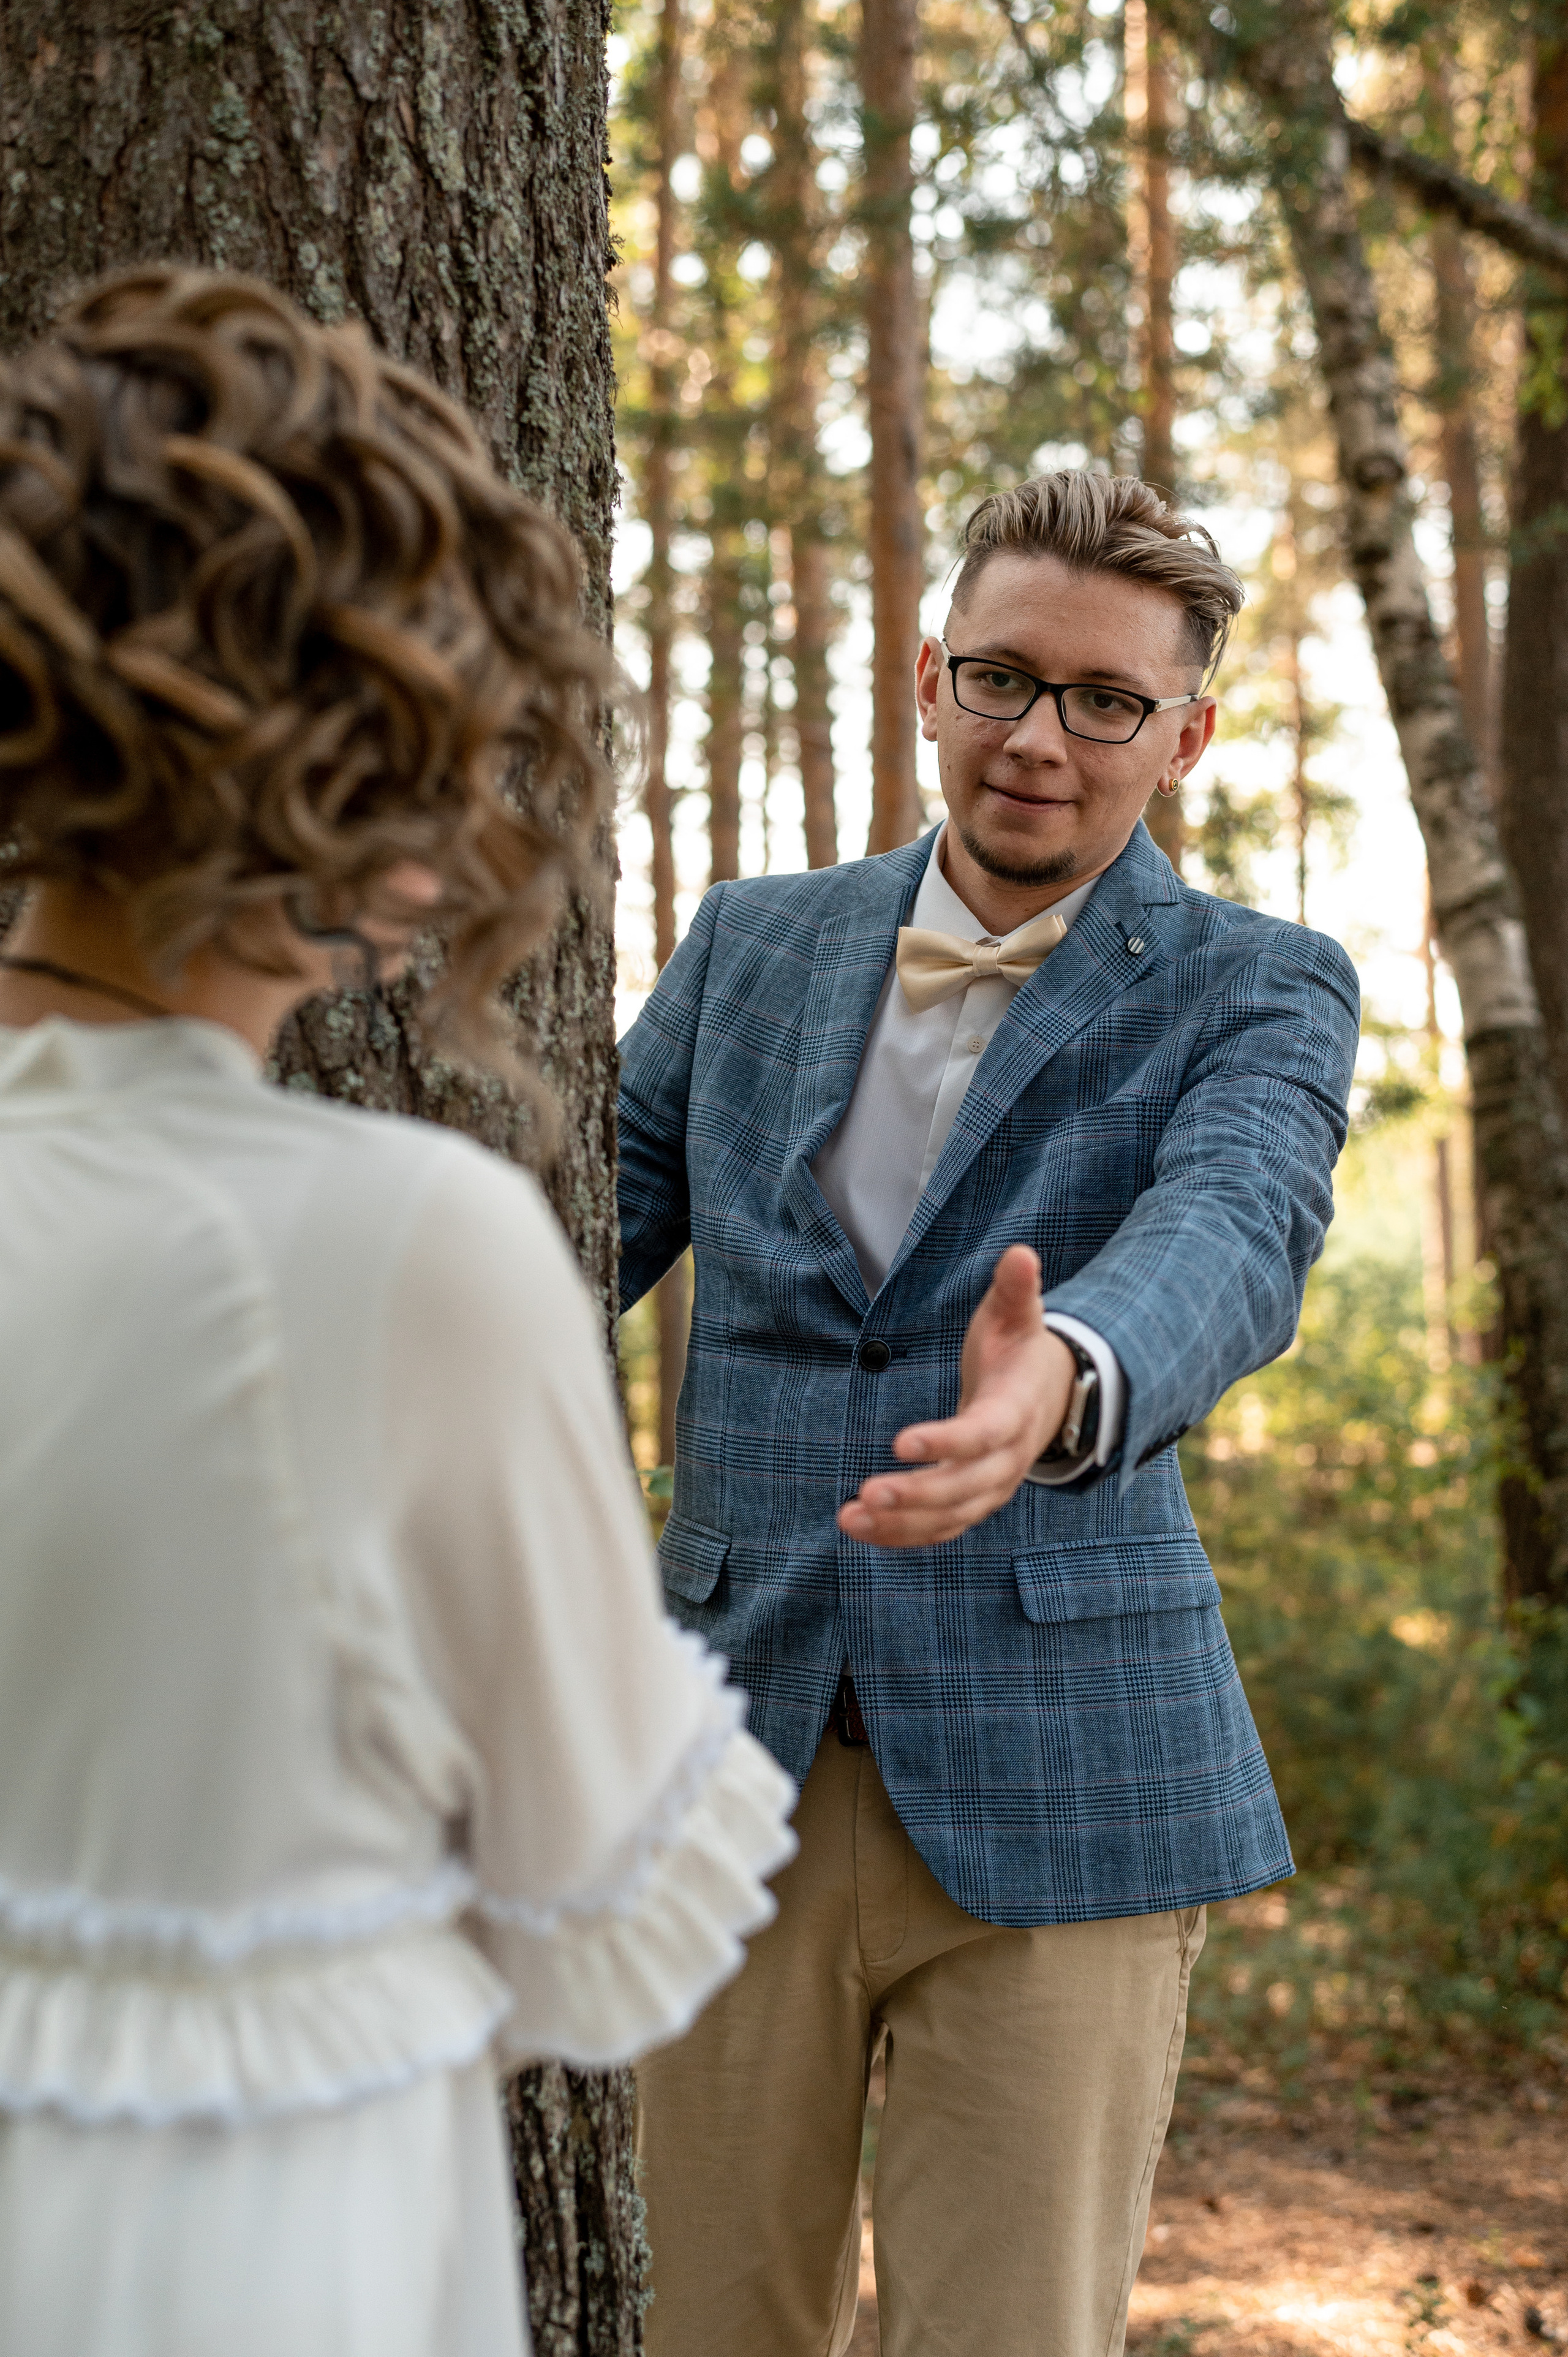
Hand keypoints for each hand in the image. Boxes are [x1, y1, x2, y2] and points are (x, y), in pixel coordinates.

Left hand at [836, 1245, 1077, 1548]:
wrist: (1048, 1393)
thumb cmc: (1020, 1348)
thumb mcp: (1018, 1315)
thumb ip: (1016, 1289)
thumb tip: (1020, 1253)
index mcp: (1016, 1411)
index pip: (984, 1434)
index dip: (947, 1441)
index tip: (901, 1443)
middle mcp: (1008, 1459)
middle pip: (966, 1487)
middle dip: (918, 1494)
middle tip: (868, 1493)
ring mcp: (993, 1486)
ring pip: (951, 1516)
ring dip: (902, 1523)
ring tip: (851, 1517)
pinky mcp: (974, 1501)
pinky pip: (941, 1527)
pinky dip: (904, 1534)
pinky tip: (861, 1528)